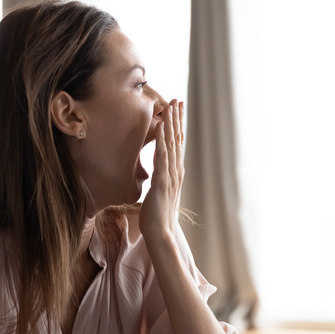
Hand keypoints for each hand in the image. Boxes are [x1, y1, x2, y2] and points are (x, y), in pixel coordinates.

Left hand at [139, 99, 184, 242]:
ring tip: (170, 107)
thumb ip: (160, 180)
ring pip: (172, 144)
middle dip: (177, 119)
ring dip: (171, 124)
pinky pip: (162, 157)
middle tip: (177, 100)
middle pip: (177, 140)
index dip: (178, 127)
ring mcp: (170, 175)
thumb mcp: (159, 193)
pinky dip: (162, 140)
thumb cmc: (157, 215)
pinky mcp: (162, 181)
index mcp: (174, 173)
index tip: (177, 111)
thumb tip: (158, 174)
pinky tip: (160, 127)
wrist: (160, 233)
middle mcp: (176, 171)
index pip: (177, 145)